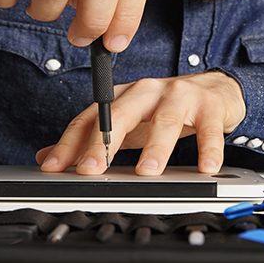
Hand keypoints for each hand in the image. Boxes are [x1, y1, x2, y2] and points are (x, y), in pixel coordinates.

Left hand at [35, 72, 245, 174]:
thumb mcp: (128, 123)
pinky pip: (207, 129)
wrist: (215, 89)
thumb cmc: (167, 109)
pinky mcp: (209, 105)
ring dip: (155, 148)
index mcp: (123, 96)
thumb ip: (91, 139)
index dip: (70, 143)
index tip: (54, 167)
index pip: (90, 117)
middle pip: (120, 114)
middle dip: (103, 142)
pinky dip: (207, 148)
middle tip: (91, 169)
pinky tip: (205, 167)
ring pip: (165, 120)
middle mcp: (148, 91)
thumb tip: (48, 156)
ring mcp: (179, 95)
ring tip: (147, 172)